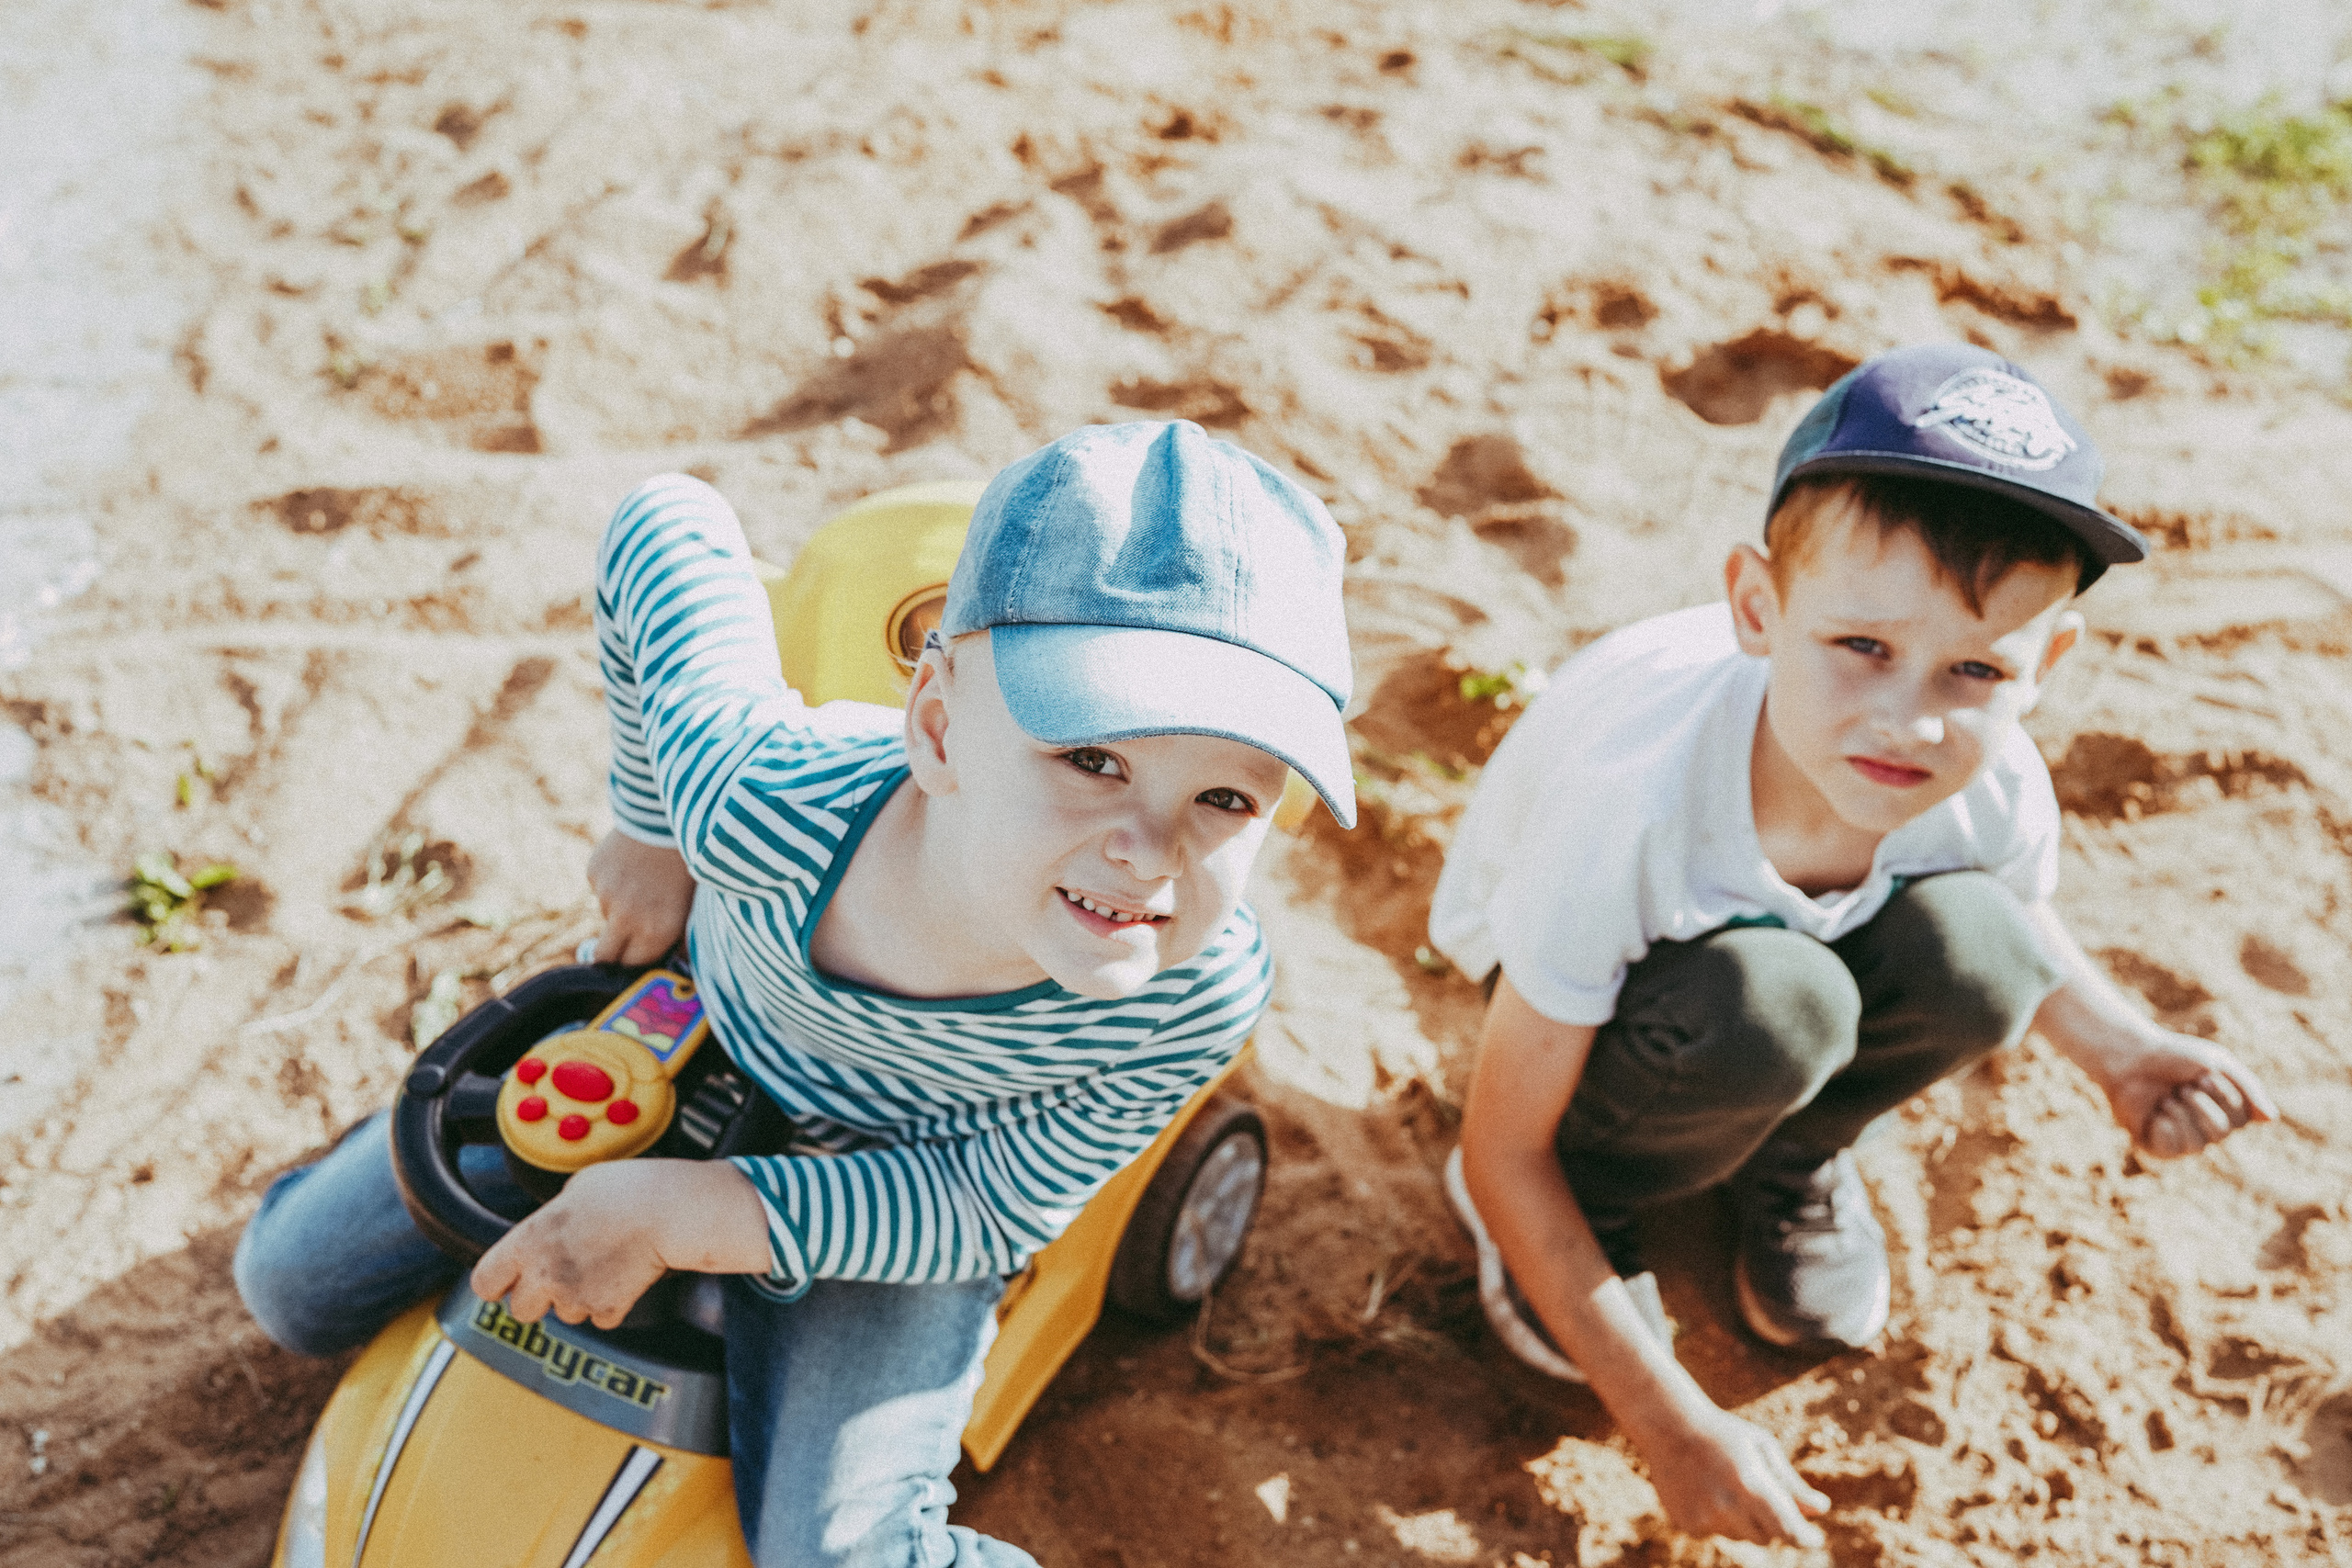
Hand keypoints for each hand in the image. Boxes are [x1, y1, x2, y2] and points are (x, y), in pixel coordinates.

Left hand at [471, 1160, 769, 1328]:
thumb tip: (553, 1225)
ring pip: (564, 1315)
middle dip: (538, 1297)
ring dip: (577, 1298)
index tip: (504, 1282)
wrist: (669, 1211)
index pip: (484, 1282)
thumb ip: (552, 1216)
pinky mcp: (608, 1308)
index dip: (495, 1283)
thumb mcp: (574, 1189)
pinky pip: (601, 1317)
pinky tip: (621, 1277)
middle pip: (522, 1310)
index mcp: (528, 1240)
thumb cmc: (626, 1191)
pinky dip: (610, 1303)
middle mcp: (545, 1273)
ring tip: (600, 1267)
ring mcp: (575, 1295)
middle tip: (558, 1276)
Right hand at [588, 830, 695, 964]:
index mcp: (657, 932)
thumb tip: (678, 964)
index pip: (633, 967)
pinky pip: (600, 888)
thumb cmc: (689, 863)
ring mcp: (606, 896)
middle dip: (612, 954)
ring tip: (644, 881)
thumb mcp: (693, 905)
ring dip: (619, 907)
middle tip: (624, 942)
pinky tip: (632, 863)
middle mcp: (626, 919)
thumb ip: (681, 937)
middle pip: (604, 956)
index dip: (635, 964)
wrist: (666, 815)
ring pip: (607, 915)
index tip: (637, 959)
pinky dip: (612, 881)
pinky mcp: (593, 874)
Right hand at [1634, 1403, 1828, 1547]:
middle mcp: (1726, 1506)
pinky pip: (1716, 1533)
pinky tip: (1706, 1489)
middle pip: (1766, 1537)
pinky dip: (1718, 1518)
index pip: (1788, 1529)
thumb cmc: (1724, 1433)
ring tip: (1726, 1484)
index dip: (1804, 1538)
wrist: (1668, 1426)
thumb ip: (1791, 1484)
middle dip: (1770, 1522)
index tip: (1813, 1539)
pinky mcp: (1687, 1525)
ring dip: (1742, 1520)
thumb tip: (1821, 1510)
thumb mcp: (1762, 1448)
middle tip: (1759, 1493)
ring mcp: (1703, 1518)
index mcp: (1750, 1484)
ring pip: (1740, 1536)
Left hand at [2096, 1029, 2276, 1158]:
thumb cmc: (2174, 1057)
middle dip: (2200, 1104)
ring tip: (2165, 1098)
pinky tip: (2154, 1114)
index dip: (2224, 1095)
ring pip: (2198, 1145)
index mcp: (2228, 1109)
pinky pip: (2172, 1150)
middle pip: (2221, 1133)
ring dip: (2180, 1114)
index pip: (2244, 1118)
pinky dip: (2164, 1127)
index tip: (2203, 1075)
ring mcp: (2183, 1139)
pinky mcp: (2157, 1147)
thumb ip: (2249, 1090)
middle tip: (2181, 1087)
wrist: (2128, 1057)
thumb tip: (2272, 1120)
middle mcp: (2209, 1128)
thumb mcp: (2218, 1063)